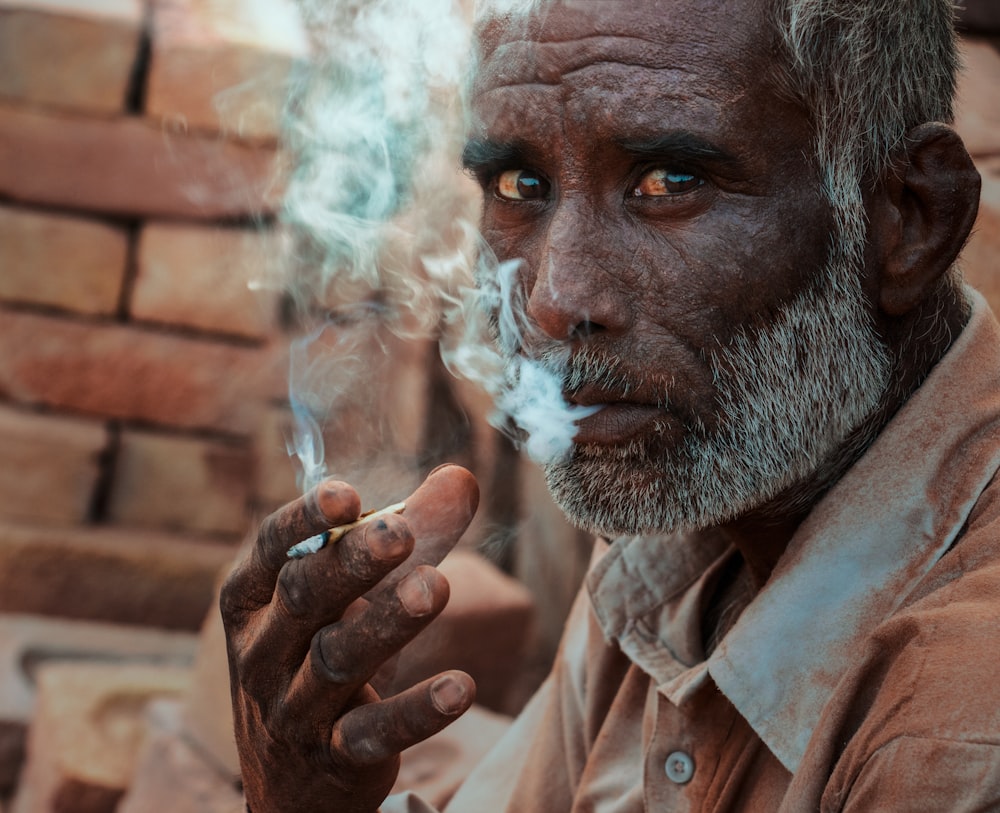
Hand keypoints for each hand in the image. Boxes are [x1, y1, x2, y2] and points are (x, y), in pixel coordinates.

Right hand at [221, 464, 479, 811]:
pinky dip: (415, 712)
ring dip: (384, 624)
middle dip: (349, 562)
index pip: (270, 550)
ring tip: (436, 588)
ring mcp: (293, 709)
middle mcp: (264, 651)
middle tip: (400, 532)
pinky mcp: (334, 758)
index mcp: (255, 600)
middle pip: (303, 599)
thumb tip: (463, 476)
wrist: (291, 780)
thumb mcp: (354, 593)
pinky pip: (372, 733)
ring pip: (336, 662)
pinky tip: (461, 687)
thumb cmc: (323, 653)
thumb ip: (409, 532)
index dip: (304, 521)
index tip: (347, 495)